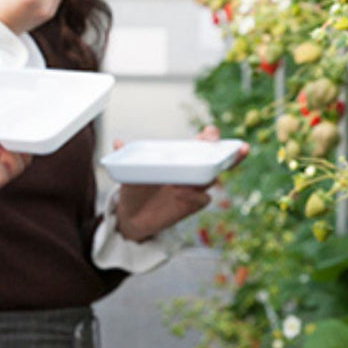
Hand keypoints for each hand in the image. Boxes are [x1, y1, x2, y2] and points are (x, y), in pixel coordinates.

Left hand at [108, 126, 246, 240]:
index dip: (209, 137)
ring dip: (207, 175)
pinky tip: (181, 193)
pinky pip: (202, 199)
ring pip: (212, 179)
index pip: (200, 144)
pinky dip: (194, 195)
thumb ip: (125, 156)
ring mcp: (194, 189)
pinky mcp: (191, 205)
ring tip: (189, 177)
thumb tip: (117, 142)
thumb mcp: (129, 171)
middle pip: (216, 160)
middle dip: (227, 153)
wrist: (132, 215)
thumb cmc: (136, 188)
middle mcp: (191, 172)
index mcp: (180, 158)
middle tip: (231, 147)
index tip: (209, 132)